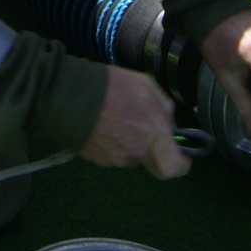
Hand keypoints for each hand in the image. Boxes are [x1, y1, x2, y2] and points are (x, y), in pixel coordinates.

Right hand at [78, 64, 188, 178]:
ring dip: (132, 143)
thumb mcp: (144, 83)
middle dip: (156, 152)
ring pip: (133, 157)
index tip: (182, 156)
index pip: (174, 167)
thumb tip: (168, 123)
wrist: (68, 95)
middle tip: (149, 134)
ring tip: (118, 118)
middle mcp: (136, 152)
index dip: (181, 164)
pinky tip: (104, 124)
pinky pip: (114, 154)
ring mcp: (115, 158)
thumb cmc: (110, 85)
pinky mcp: (98, 160)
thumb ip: (163, 105)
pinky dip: (114, 143)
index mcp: (152, 133)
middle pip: (154, 163)